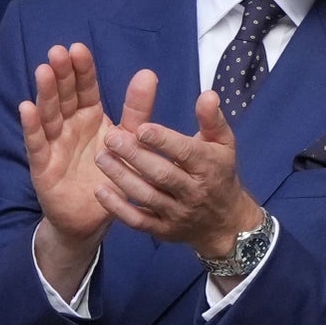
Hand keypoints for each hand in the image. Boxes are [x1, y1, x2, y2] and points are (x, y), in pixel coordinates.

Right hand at [21, 44, 155, 295]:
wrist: (92, 217)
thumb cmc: (111, 174)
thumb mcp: (130, 139)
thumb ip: (138, 109)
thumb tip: (148, 72)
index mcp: (90, 116)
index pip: (85, 88)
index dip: (82, 70)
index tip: (79, 48)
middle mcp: (69, 126)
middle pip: (64, 96)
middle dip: (62, 74)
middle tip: (59, 51)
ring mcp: (54, 144)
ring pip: (49, 114)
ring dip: (46, 93)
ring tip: (44, 71)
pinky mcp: (43, 166)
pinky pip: (36, 144)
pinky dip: (32, 126)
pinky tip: (27, 108)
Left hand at [94, 90, 260, 258]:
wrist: (225, 222)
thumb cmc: (220, 173)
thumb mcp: (224, 144)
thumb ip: (212, 119)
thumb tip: (208, 94)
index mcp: (208, 166)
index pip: (185, 153)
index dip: (163, 141)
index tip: (140, 127)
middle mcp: (193, 191)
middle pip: (162, 174)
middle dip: (135, 156)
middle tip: (110, 138)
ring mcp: (178, 213)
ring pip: (147, 196)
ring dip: (122, 177)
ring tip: (101, 158)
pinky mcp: (163, 230)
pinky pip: (138, 221)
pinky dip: (118, 208)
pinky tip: (100, 191)